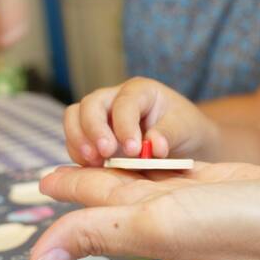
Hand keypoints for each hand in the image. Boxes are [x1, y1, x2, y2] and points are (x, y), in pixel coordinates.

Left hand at [29, 162, 259, 259]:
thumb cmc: (234, 225)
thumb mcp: (156, 222)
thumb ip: (96, 230)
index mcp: (139, 219)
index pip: (91, 202)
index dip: (66, 188)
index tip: (44, 179)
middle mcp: (161, 209)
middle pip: (112, 188)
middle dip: (86, 175)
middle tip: (64, 164)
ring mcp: (190, 195)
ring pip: (142, 177)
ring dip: (118, 164)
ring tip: (101, 151)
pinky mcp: (217, 181)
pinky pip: (175, 167)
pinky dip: (157, 158)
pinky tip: (152, 154)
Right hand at [64, 77, 216, 165]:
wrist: (182, 140)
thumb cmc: (183, 128)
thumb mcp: (183, 128)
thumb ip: (168, 134)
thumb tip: (154, 146)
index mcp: (140, 91)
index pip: (125, 102)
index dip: (125, 125)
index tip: (133, 150)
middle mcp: (115, 97)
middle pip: (91, 104)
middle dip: (94, 129)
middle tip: (105, 154)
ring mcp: (101, 115)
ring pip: (75, 117)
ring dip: (79, 140)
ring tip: (93, 162)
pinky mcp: (93, 135)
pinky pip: (75, 139)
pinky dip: (78, 153)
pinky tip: (91, 168)